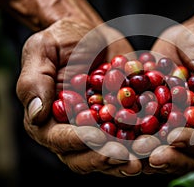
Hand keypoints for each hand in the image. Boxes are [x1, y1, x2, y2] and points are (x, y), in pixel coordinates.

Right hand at [16, 19, 141, 176]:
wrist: (93, 35)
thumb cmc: (63, 40)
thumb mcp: (42, 50)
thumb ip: (34, 81)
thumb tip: (36, 114)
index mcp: (48, 119)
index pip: (59, 139)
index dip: (78, 142)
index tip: (98, 138)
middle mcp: (71, 130)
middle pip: (83, 156)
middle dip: (105, 157)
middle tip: (126, 156)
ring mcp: (97, 129)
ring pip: (108, 155)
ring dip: (126, 159)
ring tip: (145, 156)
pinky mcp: (119, 123)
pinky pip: (130, 139)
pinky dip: (142, 143)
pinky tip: (159, 142)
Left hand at [139, 20, 193, 174]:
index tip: (173, 138)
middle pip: (189, 154)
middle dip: (168, 155)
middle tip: (146, 153)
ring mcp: (180, 126)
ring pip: (167, 149)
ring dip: (148, 153)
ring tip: (130, 152)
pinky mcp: (160, 118)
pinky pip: (148, 132)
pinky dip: (133, 138)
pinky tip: (120, 139)